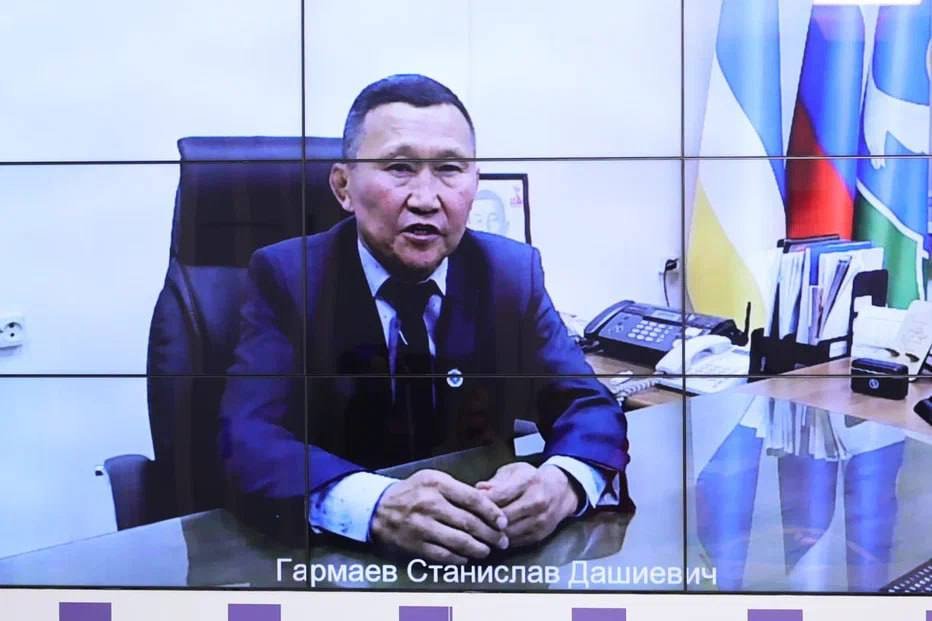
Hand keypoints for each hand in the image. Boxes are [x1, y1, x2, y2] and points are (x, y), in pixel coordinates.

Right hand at [371, 469, 509, 563]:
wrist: (378, 508)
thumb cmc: (412, 492)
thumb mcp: (433, 479)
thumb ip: (458, 489)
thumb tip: (488, 503)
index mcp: (437, 484)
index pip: (473, 499)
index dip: (492, 512)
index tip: (503, 522)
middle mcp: (430, 504)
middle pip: (469, 523)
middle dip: (491, 534)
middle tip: (502, 540)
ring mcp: (422, 526)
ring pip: (459, 541)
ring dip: (478, 549)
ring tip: (487, 550)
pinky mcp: (415, 544)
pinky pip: (444, 555)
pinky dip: (459, 558)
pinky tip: (466, 558)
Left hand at [476, 462, 579, 546]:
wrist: (561, 491)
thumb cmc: (532, 479)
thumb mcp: (515, 471)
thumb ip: (495, 481)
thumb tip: (479, 490)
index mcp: (528, 482)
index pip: (500, 495)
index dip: (482, 501)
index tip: (469, 502)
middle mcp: (536, 502)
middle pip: (502, 516)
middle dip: (484, 518)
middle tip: (470, 518)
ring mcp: (539, 521)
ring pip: (507, 532)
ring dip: (491, 532)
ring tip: (478, 528)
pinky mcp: (539, 535)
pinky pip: (514, 542)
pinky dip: (501, 539)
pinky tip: (492, 534)